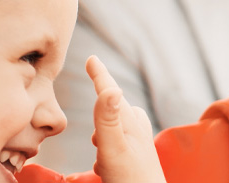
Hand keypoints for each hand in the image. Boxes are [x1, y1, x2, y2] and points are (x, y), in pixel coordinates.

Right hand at [87, 56, 164, 182]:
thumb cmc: (131, 181)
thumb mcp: (115, 149)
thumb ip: (109, 119)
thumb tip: (112, 89)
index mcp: (128, 123)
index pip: (110, 93)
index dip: (99, 75)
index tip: (92, 58)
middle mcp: (135, 131)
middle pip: (115, 106)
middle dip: (104, 93)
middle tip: (95, 73)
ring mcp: (137, 147)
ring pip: (118, 125)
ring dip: (105, 121)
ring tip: (97, 118)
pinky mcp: (136, 161)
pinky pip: (119, 143)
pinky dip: (108, 142)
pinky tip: (104, 154)